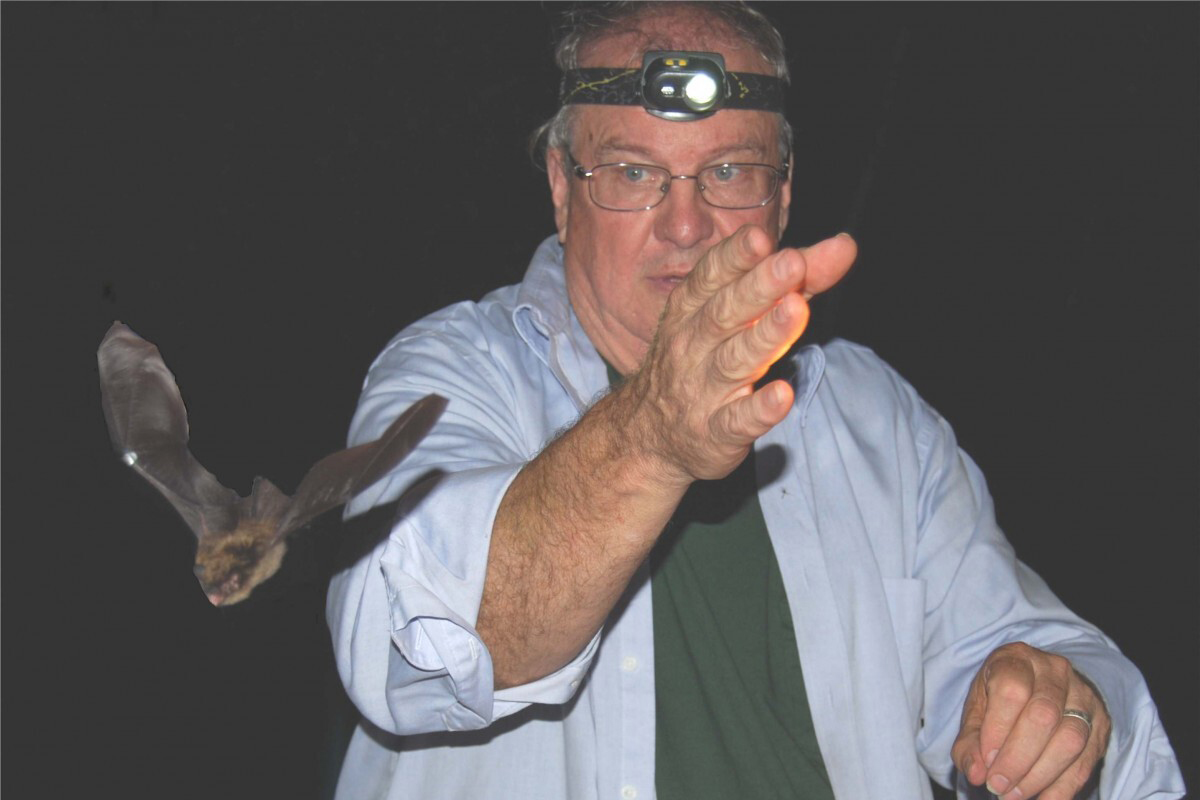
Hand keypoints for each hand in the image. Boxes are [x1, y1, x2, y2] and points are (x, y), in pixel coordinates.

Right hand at [625, 225, 855, 485]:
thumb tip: (844, 246)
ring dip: (766, 336)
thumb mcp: (734, 314)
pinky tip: (783, 395)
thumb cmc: (703, 358)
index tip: (761, 237)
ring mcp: (703, 389)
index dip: (736, 256)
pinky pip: (737, 421)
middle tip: (793, 263)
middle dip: (760, 286)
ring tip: (796, 310)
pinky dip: (760, 410)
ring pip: (734, 361)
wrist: (650, 435)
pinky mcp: (716, 433)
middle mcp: (693, 344)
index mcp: (692, 308)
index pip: (712, 275)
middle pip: (727, 312)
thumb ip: (792, 280)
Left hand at [953, 642, 1110, 799]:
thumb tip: (975, 773)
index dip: (998, 728)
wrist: (1038, 687)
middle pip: (1043, 716)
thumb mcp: (977, 712)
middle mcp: (1054, 670)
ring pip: (1070, 739)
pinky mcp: (1100, 723)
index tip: (986, 760)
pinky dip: (1062, 787)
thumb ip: (969, 743)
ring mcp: (1083, 695)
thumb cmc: (1000, 701)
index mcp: (1017, 658)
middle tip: (997, 786)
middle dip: (1018, 759)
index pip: (1011, 689)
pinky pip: (1086, 761)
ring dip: (1040, 775)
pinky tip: (1042, 799)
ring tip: (1014, 795)